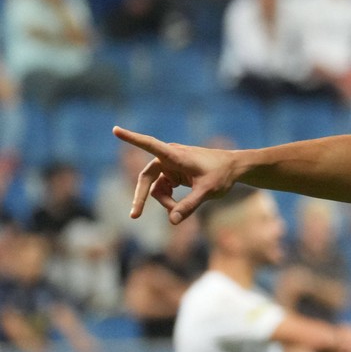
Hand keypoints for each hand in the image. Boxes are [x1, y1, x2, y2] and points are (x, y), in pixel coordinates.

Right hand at [112, 126, 238, 224]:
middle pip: (146, 178)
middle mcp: (168, 157)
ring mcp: (169, 165)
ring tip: (178, 210)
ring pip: (156, 187)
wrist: (234, 168)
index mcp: (175, 155)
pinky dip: (168, 199)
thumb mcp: (207, 191)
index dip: (132, 138)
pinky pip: (163, 188)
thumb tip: (172, 221)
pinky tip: (178, 206)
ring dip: (164, 201)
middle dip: (141, 197)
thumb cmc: (222, 174)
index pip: (149, 144)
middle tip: (134, 216)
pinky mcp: (173, 173)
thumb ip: (190, 205)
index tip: (115, 129)